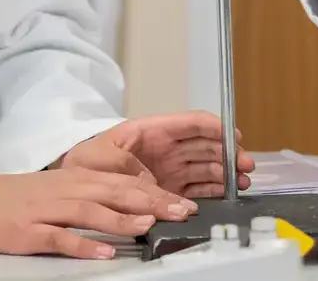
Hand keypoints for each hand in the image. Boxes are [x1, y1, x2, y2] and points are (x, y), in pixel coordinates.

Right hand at [0, 168, 194, 259]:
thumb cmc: (18, 198)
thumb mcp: (60, 189)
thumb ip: (94, 195)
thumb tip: (133, 207)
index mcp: (78, 180)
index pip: (125, 183)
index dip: (157, 193)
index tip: (184, 203)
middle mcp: (67, 190)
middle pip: (116, 193)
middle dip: (152, 203)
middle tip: (181, 211)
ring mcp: (48, 210)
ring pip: (92, 211)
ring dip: (122, 219)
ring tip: (149, 226)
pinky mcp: (29, 232)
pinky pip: (61, 238)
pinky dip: (84, 244)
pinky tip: (104, 251)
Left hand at [58, 112, 254, 197]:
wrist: (71, 185)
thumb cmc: (85, 162)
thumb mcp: (104, 159)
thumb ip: (132, 172)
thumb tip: (159, 189)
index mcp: (153, 130)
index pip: (191, 122)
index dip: (215, 126)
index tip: (234, 135)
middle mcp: (167, 147)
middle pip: (206, 144)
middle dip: (229, 151)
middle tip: (246, 165)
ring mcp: (170, 168)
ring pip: (207, 165)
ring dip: (226, 171)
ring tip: (242, 182)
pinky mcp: (169, 188)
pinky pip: (198, 187)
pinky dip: (214, 189)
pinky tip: (227, 193)